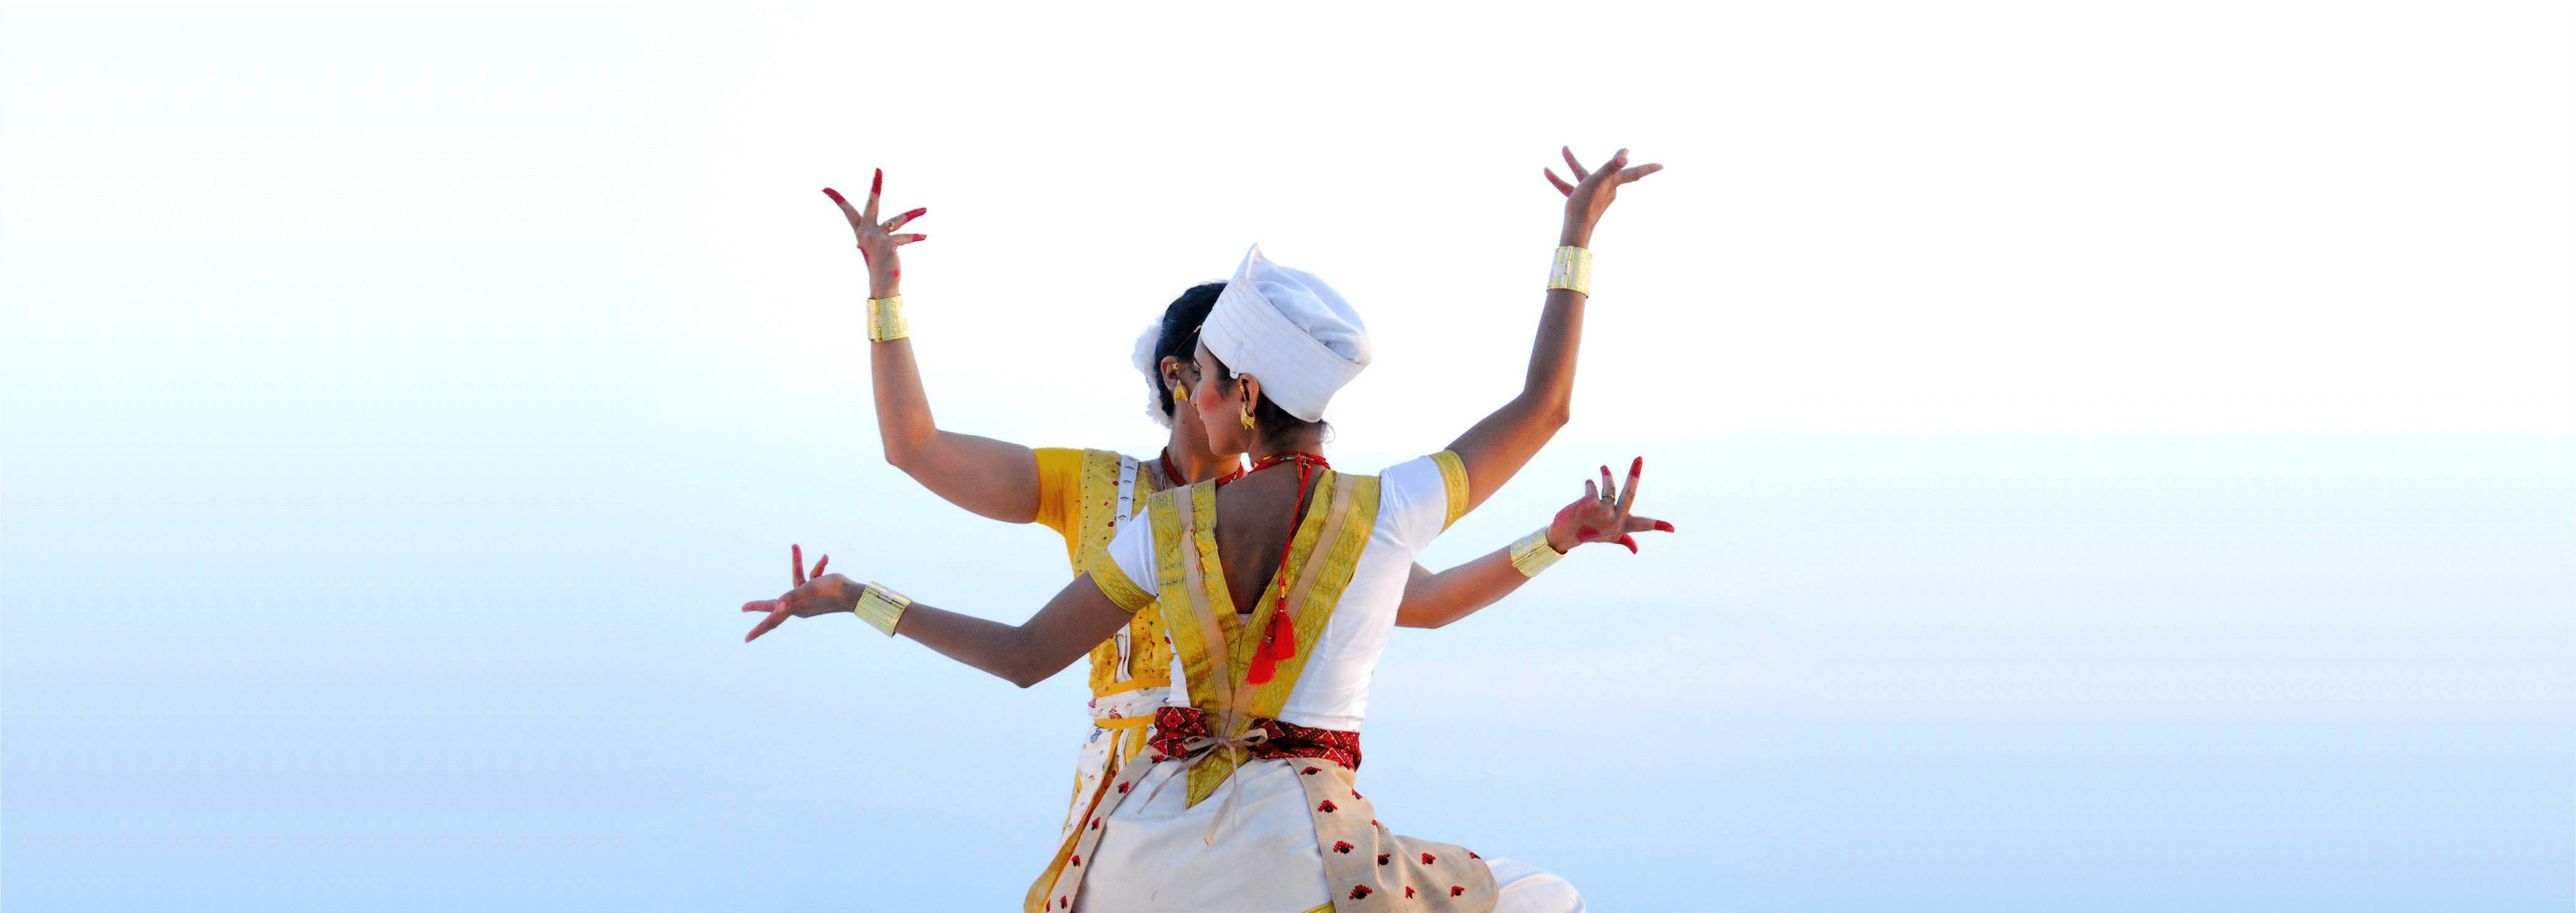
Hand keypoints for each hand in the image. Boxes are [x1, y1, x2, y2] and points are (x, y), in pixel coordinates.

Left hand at [740, 543, 857, 642]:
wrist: (854, 593)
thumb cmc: (832, 590)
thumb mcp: (810, 588)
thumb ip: (793, 595)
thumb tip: (779, 606)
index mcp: (795, 608)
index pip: (772, 618)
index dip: (758, 628)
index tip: (746, 639)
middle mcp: (799, 607)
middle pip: (775, 605)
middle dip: (762, 604)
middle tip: (744, 608)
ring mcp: (807, 601)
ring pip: (796, 582)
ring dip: (799, 565)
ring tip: (803, 550)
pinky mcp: (816, 593)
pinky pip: (810, 579)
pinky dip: (816, 568)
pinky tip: (825, 559)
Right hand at [822, 169, 928, 295]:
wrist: (882, 284)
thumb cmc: (880, 265)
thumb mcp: (875, 247)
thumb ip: (880, 234)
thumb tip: (890, 225)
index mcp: (860, 231)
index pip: (847, 211)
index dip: (836, 198)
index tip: (824, 188)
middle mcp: (866, 232)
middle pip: (871, 203)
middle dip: (876, 185)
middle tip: (879, 169)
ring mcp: (876, 237)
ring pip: (898, 219)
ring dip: (913, 214)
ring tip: (925, 209)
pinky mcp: (888, 244)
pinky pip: (905, 237)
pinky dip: (915, 237)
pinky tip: (924, 237)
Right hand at [1543, 146, 1662, 247]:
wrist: (1573, 230)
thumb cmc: (1586, 206)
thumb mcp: (1597, 182)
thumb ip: (1610, 167)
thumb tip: (1625, 156)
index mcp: (1613, 184)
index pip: (1634, 173)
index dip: (1647, 168)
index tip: (1661, 166)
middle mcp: (1605, 189)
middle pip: (1611, 170)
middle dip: (1616, 160)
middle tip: (1626, 150)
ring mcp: (1592, 195)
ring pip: (1583, 175)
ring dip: (1572, 162)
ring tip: (1564, 149)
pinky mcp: (1578, 201)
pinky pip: (1569, 187)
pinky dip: (1558, 179)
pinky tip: (1546, 171)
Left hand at [1545, 456, 1674, 553]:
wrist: (1564, 534)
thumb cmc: (1588, 533)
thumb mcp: (1607, 537)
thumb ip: (1624, 540)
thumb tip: (1635, 550)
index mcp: (1621, 526)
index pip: (1643, 526)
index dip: (1658, 526)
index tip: (1672, 529)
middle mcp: (1614, 520)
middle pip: (1629, 494)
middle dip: (1634, 475)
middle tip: (1639, 458)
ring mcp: (1603, 512)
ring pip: (1609, 487)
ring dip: (1606, 476)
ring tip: (1604, 468)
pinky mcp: (1590, 504)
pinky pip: (1593, 486)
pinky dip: (1590, 484)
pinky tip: (1588, 485)